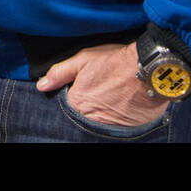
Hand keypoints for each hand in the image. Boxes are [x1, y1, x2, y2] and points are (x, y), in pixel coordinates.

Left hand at [36, 42, 168, 126]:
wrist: (149, 71)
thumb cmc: (116, 63)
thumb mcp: (83, 59)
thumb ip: (60, 72)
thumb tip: (42, 85)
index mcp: (76, 101)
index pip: (64, 106)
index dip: (70, 99)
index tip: (77, 92)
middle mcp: (89, 118)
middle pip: (79, 117)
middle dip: (83, 110)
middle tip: (94, 97)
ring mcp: (106, 126)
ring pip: (93, 124)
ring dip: (96, 116)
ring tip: (105, 101)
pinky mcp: (122, 131)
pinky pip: (110, 129)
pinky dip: (110, 121)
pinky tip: (115, 108)